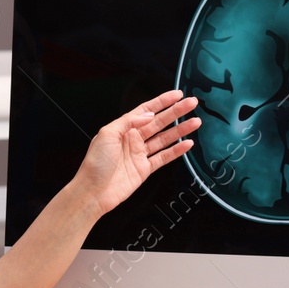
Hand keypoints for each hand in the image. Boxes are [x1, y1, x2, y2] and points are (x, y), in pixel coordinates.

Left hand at [70, 90, 200, 215]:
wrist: (93, 192)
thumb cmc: (95, 164)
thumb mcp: (107, 134)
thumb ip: (129, 121)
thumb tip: (149, 114)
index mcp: (123, 128)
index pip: (147, 110)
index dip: (162, 102)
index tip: (177, 95)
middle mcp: (133, 139)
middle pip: (160, 122)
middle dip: (176, 112)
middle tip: (192, 103)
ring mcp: (140, 154)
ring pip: (165, 138)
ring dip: (180, 130)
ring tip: (195, 122)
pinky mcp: (145, 169)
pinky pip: (164, 157)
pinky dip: (176, 151)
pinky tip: (187, 144)